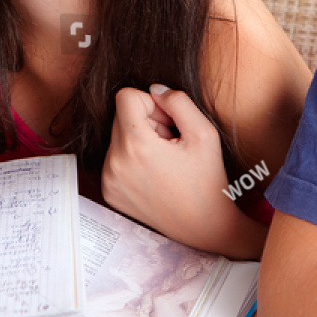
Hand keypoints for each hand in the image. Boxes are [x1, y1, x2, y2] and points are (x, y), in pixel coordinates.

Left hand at [102, 85, 257, 256]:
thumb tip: (155, 89)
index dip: (151, 102)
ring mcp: (108, 180)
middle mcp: (114, 163)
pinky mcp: (108, 192)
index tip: (169, 122)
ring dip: (139, 140)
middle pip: (120, 116)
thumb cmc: (208, 181)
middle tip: (171, 143)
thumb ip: (178, 102)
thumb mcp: (204, 133)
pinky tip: (155, 174)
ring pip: (117, 137)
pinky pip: (114, 158)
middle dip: (145, 121)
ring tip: (163, 160)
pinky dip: (132, 159)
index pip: (125, 97)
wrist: (205, 227)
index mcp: (135, 146)